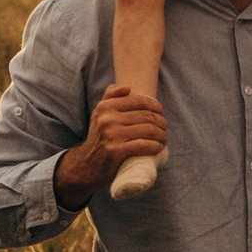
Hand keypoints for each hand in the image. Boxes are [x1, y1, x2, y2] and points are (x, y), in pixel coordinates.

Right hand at [56, 84, 170, 202]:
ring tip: (163, 139)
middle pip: (147, 116)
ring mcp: (111, 135)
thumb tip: (127, 87)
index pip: (140, 101)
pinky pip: (144, 145)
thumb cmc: (99, 137)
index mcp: (105, 107)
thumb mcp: (100, 114)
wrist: (86, 165)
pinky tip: (158, 147)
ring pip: (149, 130)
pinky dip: (156, 146)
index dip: (156, 107)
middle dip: (161, 122)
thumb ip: (110, 97)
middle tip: (164, 128)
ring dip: (161, 135)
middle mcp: (107, 119)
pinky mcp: (115, 151)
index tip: (161, 114)